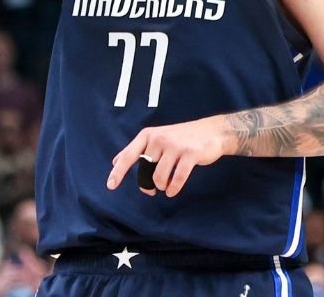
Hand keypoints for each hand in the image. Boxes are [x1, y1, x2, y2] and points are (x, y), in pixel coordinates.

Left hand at [106, 115, 229, 197]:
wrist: (213, 131)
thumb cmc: (182, 137)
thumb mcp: (157, 138)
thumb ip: (138, 150)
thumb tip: (115, 161)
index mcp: (148, 135)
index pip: (129, 155)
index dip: (119, 172)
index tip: (110, 186)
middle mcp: (159, 138)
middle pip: (145, 171)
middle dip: (147, 184)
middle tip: (152, 189)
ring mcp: (175, 146)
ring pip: (159, 177)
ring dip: (162, 186)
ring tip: (166, 186)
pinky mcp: (190, 154)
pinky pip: (177, 179)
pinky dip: (174, 188)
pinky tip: (173, 191)